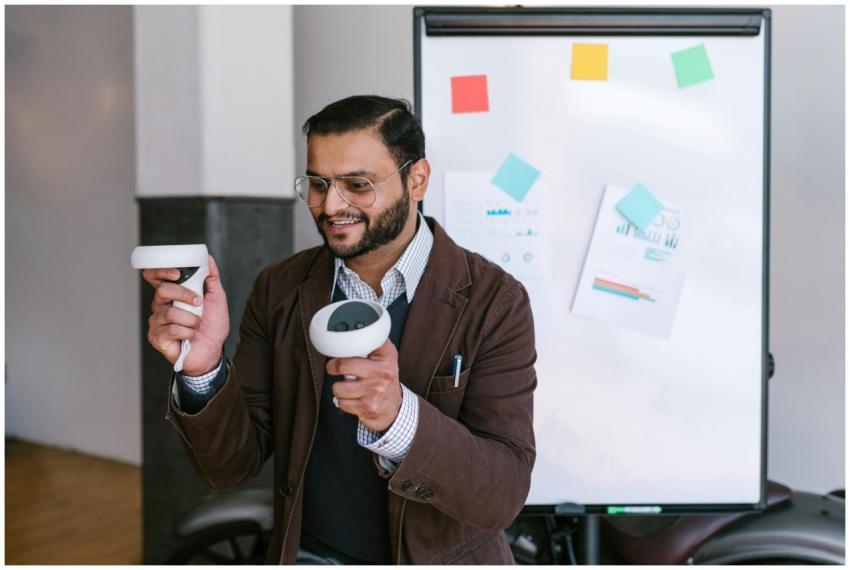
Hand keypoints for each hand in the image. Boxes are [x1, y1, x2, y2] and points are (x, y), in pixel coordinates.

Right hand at [142, 255, 229, 374]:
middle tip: (198, 303)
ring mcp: (157, 322)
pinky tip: (190, 336)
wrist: (213, 352)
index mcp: (171, 295)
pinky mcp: (157, 337)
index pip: (154, 277)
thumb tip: (208, 259)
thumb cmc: (212, 326)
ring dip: (191, 319)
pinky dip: (187, 332)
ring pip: (170, 312)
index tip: (177, 273)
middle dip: (183, 295)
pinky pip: (172, 329)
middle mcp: (160, 306)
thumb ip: (212, 279)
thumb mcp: (217, 299)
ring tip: (198, 325)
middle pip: (162, 291)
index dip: (160, 272)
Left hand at [327, 339, 402, 431]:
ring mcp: (376, 391)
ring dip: (339, 389)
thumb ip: (371, 343)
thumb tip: (349, 333)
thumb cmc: (384, 380)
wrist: (394, 408)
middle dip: (333, 367)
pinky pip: (342, 403)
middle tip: (334, 368)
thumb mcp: (385, 357)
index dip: (345, 345)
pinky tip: (353, 399)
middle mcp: (383, 372)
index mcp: (387, 355)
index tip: (340, 349)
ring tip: (348, 387)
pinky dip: (343, 402)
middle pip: (343, 365)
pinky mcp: (368, 407)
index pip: (363, 342)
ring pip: (339, 387)